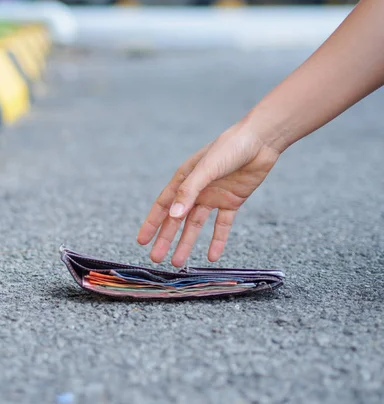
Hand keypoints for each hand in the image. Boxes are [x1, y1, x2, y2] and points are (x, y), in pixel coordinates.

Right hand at [137, 122, 280, 267]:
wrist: (261, 141)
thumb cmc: (230, 147)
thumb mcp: (206, 168)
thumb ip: (189, 192)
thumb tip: (173, 216)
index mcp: (184, 179)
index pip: (163, 206)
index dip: (152, 224)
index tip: (142, 241)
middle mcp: (196, 190)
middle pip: (177, 220)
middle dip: (166, 239)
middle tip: (157, 259)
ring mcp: (213, 197)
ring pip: (195, 225)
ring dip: (187, 243)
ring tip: (178, 263)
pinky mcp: (231, 201)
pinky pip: (222, 225)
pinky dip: (217, 240)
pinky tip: (213, 256)